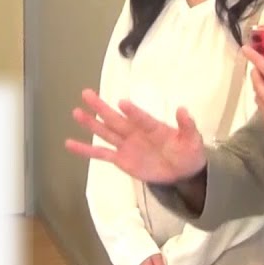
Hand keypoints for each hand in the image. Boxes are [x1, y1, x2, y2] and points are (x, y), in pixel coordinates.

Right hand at [65, 90, 205, 182]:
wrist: (182, 171)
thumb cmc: (187, 151)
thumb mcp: (192, 139)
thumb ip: (187, 125)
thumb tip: (183, 109)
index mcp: (152, 126)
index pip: (141, 118)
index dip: (133, 112)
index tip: (122, 103)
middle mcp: (135, 132)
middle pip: (116, 119)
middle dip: (101, 108)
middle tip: (86, 94)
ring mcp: (126, 144)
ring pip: (105, 132)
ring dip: (91, 123)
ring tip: (76, 112)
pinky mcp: (120, 159)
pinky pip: (100, 153)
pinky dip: (85, 149)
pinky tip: (70, 143)